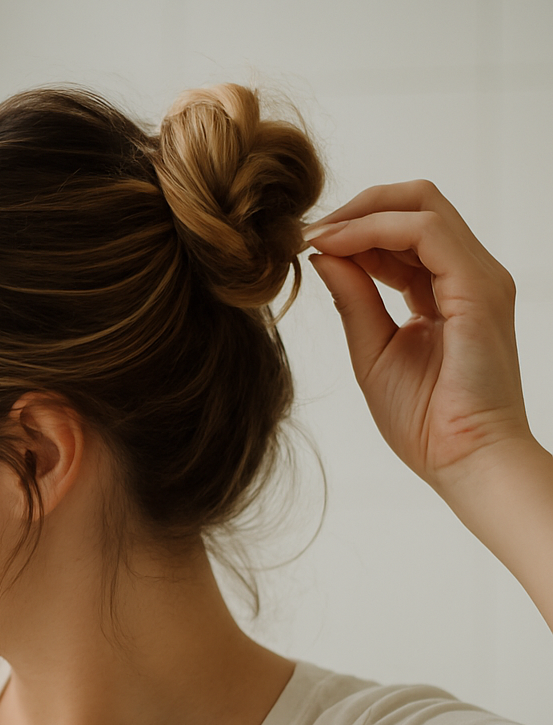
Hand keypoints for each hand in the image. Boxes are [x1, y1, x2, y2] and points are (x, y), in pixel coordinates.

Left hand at [305, 180, 528, 499]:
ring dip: (360, 214)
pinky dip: (375, 228)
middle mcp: (468, 275)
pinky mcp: (478, 287)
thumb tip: (322, 254)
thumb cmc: (424, 420)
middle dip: (358, 207)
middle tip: (309, 230)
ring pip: (422, 205)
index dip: (353, 230)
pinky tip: (336, 245)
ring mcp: (478, 277)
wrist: (463, 459)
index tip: (307, 244)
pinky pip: (426, 232)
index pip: (403, 234)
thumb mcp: (372, 350)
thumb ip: (353, 299)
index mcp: (446, 291)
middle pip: (417, 204)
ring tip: (316, 236)